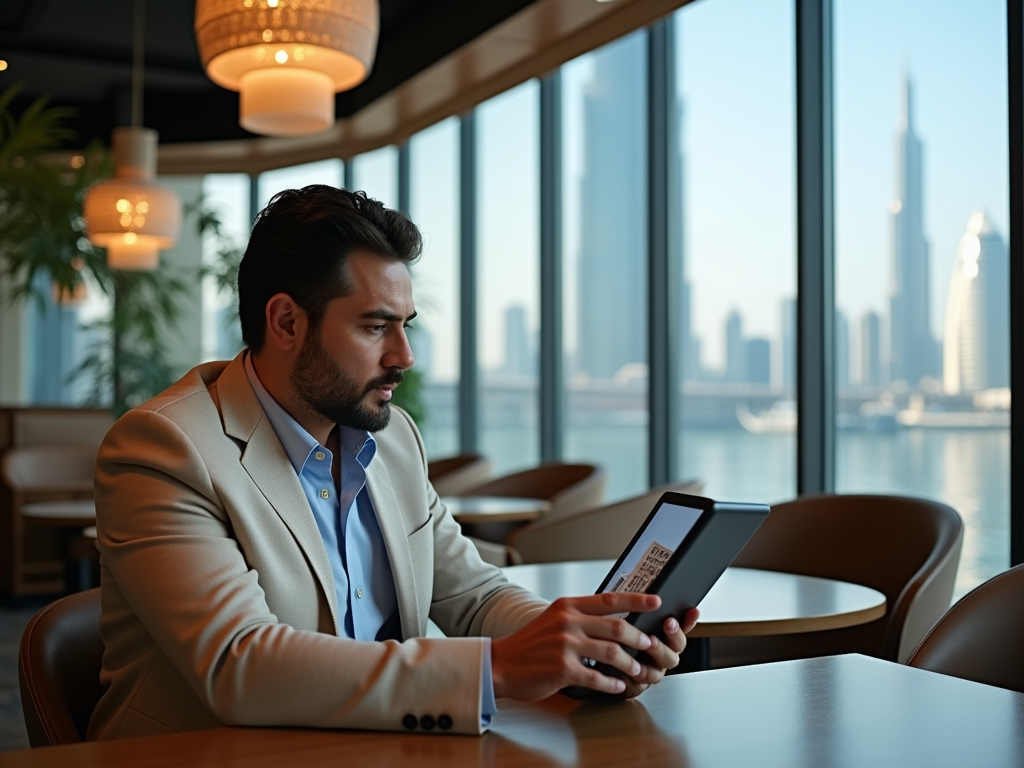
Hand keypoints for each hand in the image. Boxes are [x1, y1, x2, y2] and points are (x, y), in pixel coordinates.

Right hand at [490, 592, 698, 700]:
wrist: (502, 663)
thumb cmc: (530, 643)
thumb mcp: (554, 619)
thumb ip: (580, 617)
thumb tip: (614, 620)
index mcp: (567, 606)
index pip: (609, 598)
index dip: (636, 600)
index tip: (656, 602)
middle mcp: (568, 622)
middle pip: (617, 627)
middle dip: (639, 638)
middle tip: (650, 645)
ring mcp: (565, 646)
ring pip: (612, 653)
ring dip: (630, 664)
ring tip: (637, 669)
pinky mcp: (562, 670)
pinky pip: (597, 677)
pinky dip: (611, 683)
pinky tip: (617, 686)